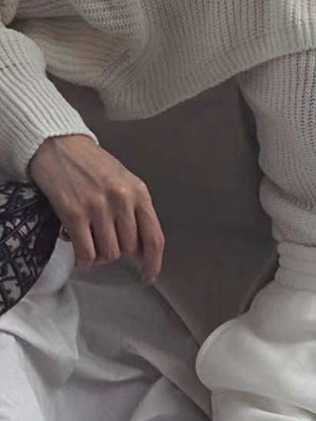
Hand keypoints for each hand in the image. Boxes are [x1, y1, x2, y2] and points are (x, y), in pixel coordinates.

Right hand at [28, 134, 164, 285]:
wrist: (56, 143)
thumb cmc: (90, 164)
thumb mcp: (123, 181)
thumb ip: (135, 211)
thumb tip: (140, 249)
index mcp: (139, 192)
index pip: (154, 238)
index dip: (153, 263)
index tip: (147, 277)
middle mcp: (122, 200)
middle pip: (128, 249)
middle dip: (117, 253)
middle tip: (103, 243)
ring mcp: (98, 207)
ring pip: (108, 254)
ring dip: (99, 256)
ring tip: (90, 244)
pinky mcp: (74, 212)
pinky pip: (86, 252)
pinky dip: (84, 260)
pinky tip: (80, 256)